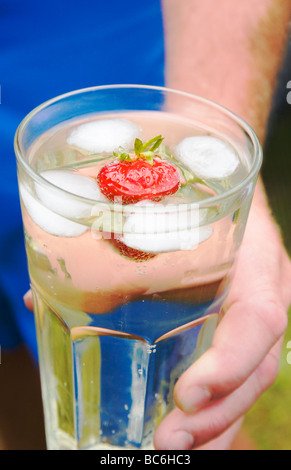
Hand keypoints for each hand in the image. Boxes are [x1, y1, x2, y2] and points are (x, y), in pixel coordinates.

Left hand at [23, 186, 290, 450]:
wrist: (216, 186)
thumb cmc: (191, 193)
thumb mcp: (163, 208)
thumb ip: (111, 243)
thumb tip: (35, 297)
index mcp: (253, 254)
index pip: (260, 314)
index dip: (231, 360)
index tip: (186, 394)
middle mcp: (263, 290)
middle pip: (259, 365)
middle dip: (217, 412)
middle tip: (167, 440)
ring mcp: (254, 313)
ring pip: (250, 380)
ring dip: (214, 424)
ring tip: (171, 448)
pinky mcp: (238, 325)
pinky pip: (235, 374)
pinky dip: (212, 410)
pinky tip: (184, 432)